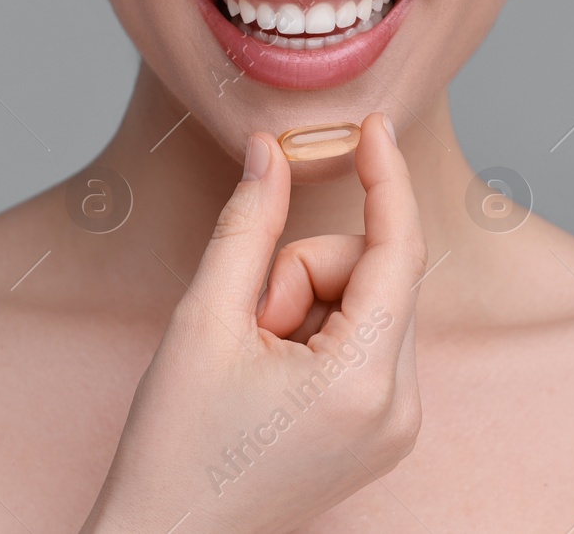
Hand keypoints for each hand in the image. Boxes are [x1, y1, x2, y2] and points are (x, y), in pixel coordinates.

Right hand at [79, 112, 427, 533]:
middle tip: (246, 321)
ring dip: (305, 304)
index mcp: (363, 383)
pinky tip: (270, 374)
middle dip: (304, 271)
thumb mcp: (203, 321)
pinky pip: (363, 340)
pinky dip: (316, 331)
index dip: (385, 178)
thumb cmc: (174, 448)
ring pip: (367, 303)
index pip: (398, 250)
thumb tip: (271, 152)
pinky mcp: (380, 431)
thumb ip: (247, 226)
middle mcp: (399, 408)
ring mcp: (395, 425)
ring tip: (252, 358)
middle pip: (375, 274)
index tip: (373, 124)